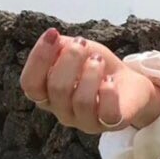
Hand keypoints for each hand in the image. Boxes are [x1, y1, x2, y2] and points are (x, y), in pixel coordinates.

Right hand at [20, 27, 159, 133]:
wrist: (129, 82)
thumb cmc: (97, 66)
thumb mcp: (76, 50)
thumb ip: (60, 46)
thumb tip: (53, 39)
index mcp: (46, 95)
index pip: (30, 83)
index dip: (38, 58)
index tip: (53, 34)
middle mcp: (62, 112)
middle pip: (56, 89)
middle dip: (69, 60)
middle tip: (82, 43)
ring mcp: (85, 122)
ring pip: (81, 101)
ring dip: (90, 74)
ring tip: (99, 60)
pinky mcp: (110, 124)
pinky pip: (106, 113)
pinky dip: (108, 92)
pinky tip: (111, 80)